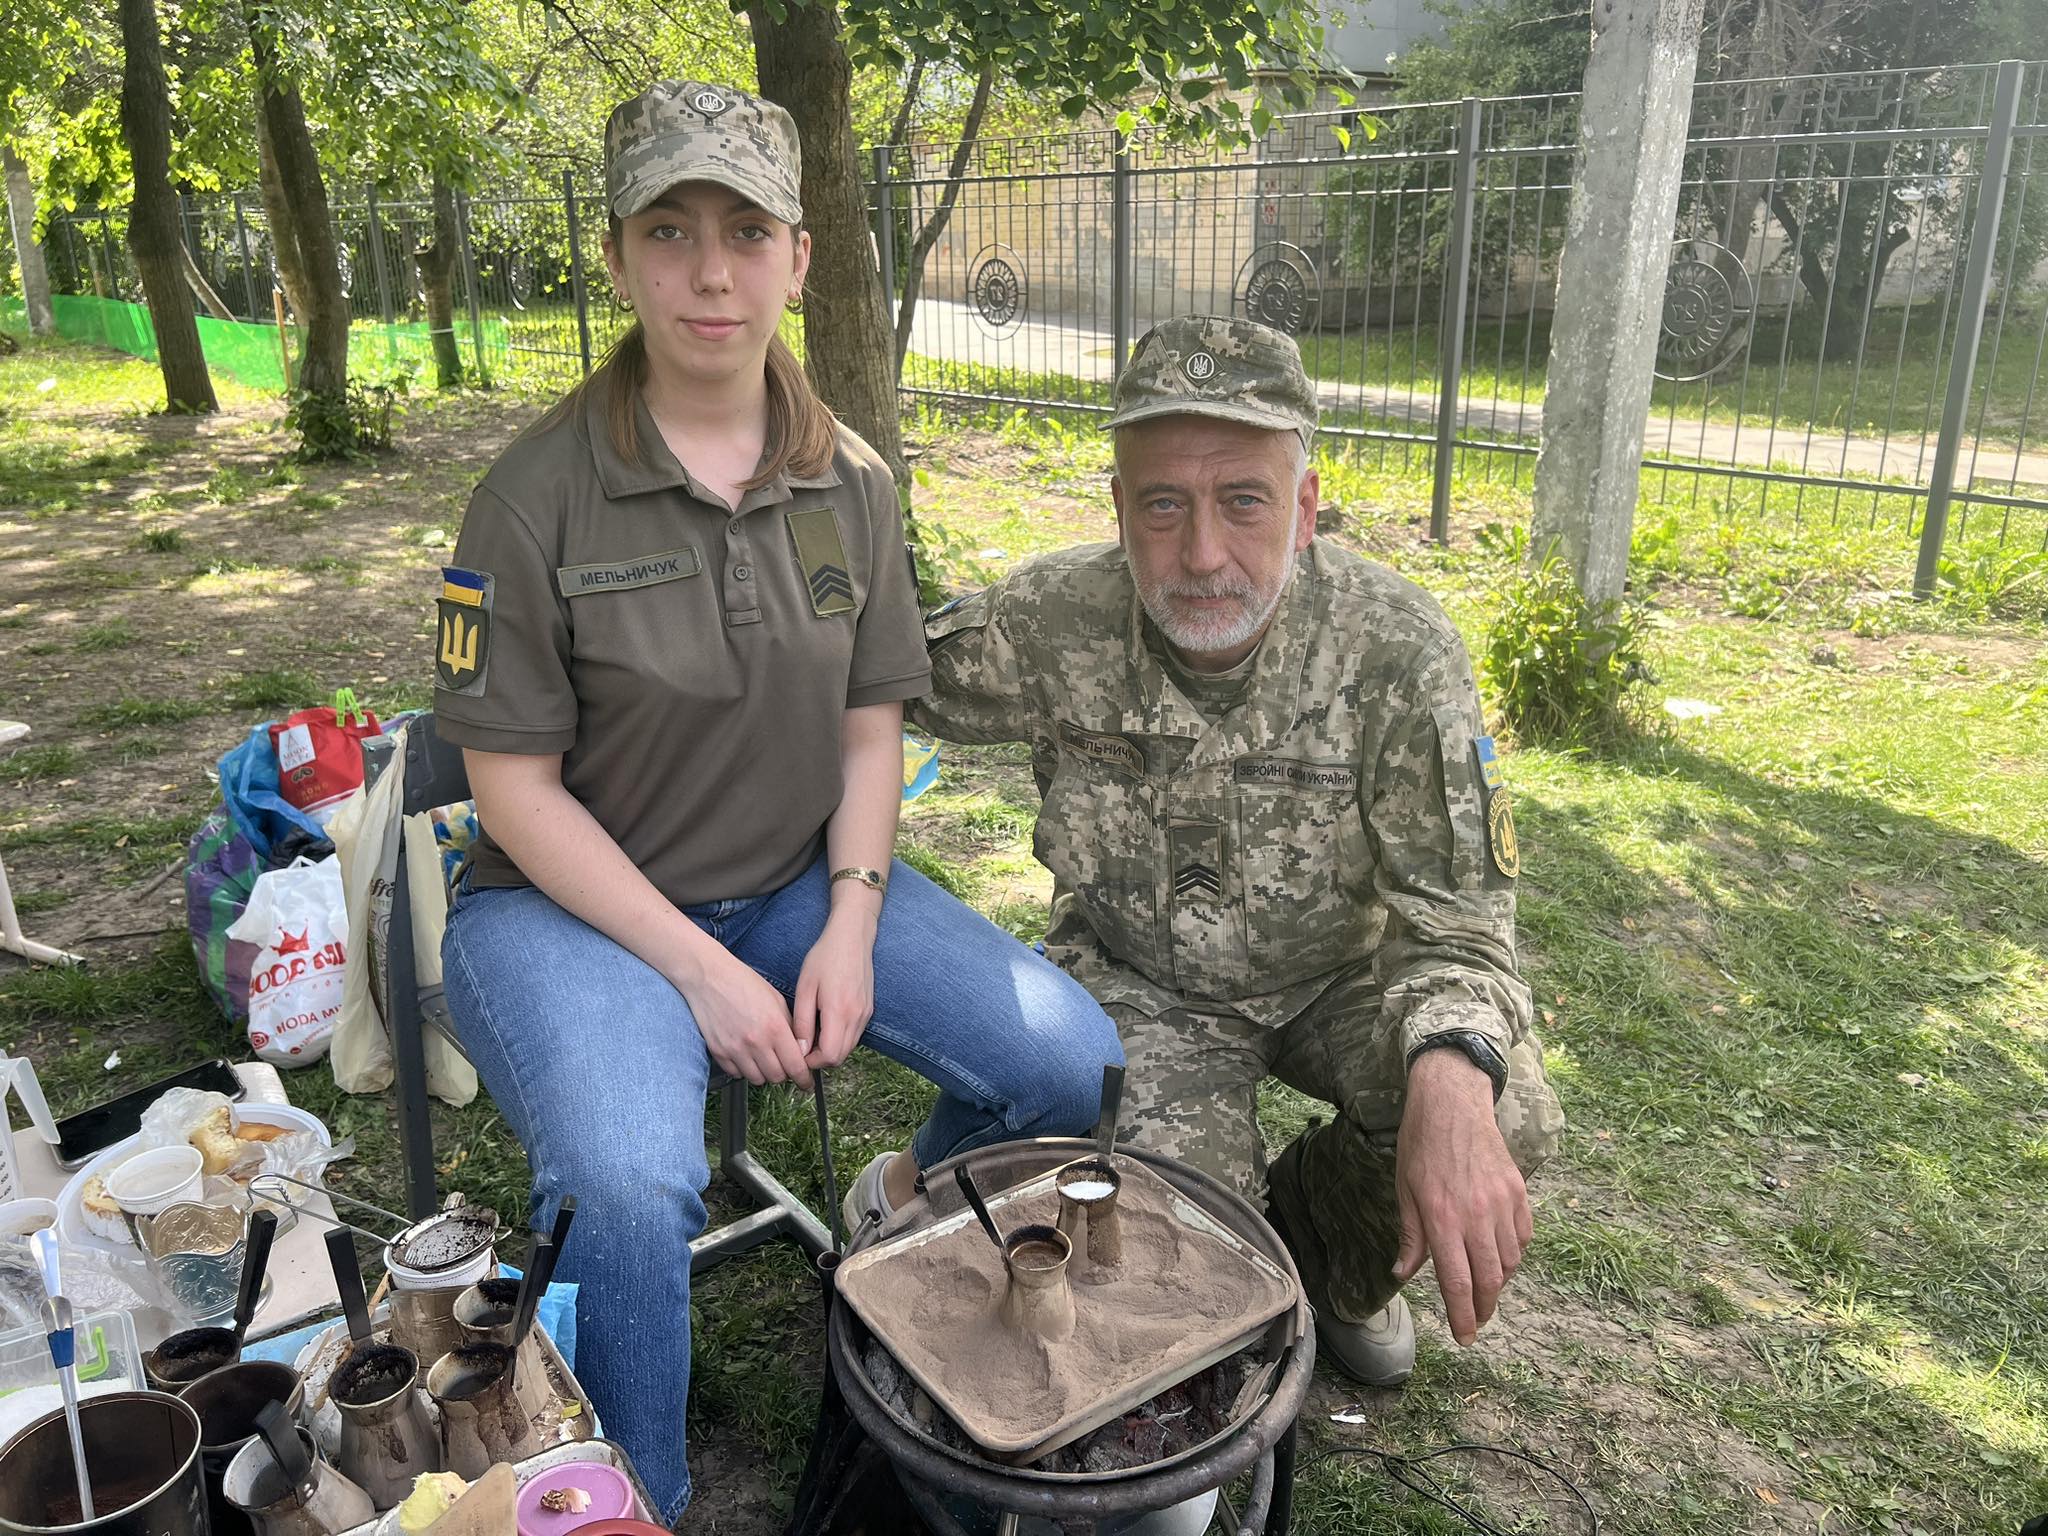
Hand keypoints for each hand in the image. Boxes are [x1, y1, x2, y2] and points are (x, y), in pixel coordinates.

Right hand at [677, 946, 811, 1088]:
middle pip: (777, 1077)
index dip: (804, 1078)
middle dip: (784, 1074)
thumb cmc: (743, 983)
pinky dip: (744, 1069)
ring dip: (764, 1073)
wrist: (709, 977)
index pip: (795, 1066)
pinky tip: (746, 1055)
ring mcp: (734, 1049)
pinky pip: (736, 1073)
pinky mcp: (718, 1052)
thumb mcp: (776, 999)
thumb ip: (790, 1026)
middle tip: (784, 1065)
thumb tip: (801, 1049)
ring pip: (757, 1079)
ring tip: (764, 1058)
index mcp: (774, 1028)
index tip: (806, 1082)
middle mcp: (755, 1042)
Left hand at [795, 910, 876, 1069]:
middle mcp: (856, 1017)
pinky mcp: (868, 1010)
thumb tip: (800, 1049)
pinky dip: (840, 1039)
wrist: (852, 938)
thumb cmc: (825, 957)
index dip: (812, 1061)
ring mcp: (865, 1014)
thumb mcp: (805, 988)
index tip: (798, 1053)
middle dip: (820, 1059)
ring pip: (848, 1048)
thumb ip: (802, 1022)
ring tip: (812, 1034)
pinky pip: (854, 1035)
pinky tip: (826, 1024)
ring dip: (830, 1049)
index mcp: (839, 1011)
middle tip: (802, 1046)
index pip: (830, 1056)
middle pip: (840, 1057)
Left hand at [1392, 1048, 1530, 1344]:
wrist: (1452, 1102)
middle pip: (1489, 1279)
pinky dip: (1514, 1253)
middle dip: (1484, 1308)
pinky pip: (1523, 1236)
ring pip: (1510, 1261)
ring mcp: (1502, 1203)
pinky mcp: (1518, 1191)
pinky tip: (1500, 1256)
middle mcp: (1476, 1215)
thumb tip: (1403, 1274)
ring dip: (1499, 1282)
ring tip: (1484, 1288)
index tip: (1464, 1337)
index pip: (1457, 1282)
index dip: (1462, 1315)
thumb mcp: (1405, 1191)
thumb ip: (1410, 1236)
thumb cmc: (1420, 1146)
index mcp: (1443, 1218)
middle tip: (1476, 1319)